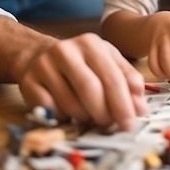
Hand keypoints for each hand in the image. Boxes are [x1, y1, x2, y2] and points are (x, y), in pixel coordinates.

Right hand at [18, 33, 146, 129]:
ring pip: (71, 104)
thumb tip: (141, 108)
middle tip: (111, 126)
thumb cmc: (79, 63)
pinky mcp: (29, 83)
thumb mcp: (106, 61)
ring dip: (85, 118)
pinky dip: (64, 118)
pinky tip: (69, 113)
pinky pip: (51, 111)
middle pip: (90, 89)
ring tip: (90, 116)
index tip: (130, 122)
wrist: (38, 55)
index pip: (112, 76)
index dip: (123, 103)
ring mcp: (44, 66)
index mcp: (90, 43)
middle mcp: (66, 50)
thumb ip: (127, 80)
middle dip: (104, 113)